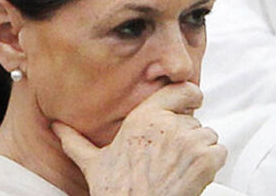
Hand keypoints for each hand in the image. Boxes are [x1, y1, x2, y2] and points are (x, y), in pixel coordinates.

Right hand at [52, 83, 226, 195]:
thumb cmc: (115, 192)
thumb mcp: (93, 164)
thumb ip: (76, 142)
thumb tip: (56, 126)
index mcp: (144, 117)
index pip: (181, 90)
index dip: (190, 96)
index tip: (192, 103)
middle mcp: (168, 124)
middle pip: (194, 121)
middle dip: (187, 140)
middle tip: (169, 162)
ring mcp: (189, 140)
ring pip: (208, 136)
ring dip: (200, 153)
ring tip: (178, 171)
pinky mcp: (206, 159)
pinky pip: (220, 152)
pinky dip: (212, 165)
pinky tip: (192, 177)